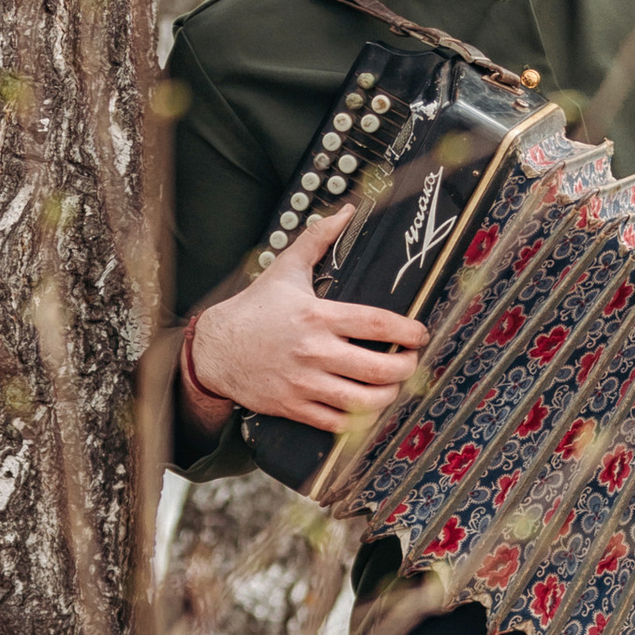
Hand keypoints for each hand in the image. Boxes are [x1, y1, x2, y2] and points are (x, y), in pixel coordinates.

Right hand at [183, 214, 427, 435]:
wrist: (214, 349)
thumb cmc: (253, 309)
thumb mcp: (286, 269)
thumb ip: (318, 239)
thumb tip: (345, 212)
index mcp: (317, 316)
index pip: (377, 324)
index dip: (408, 331)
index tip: (420, 333)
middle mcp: (314, 351)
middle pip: (378, 369)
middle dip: (405, 368)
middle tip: (411, 362)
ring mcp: (304, 383)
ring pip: (362, 402)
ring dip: (388, 396)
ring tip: (393, 385)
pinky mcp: (294, 407)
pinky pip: (337, 423)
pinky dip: (359, 419)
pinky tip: (367, 407)